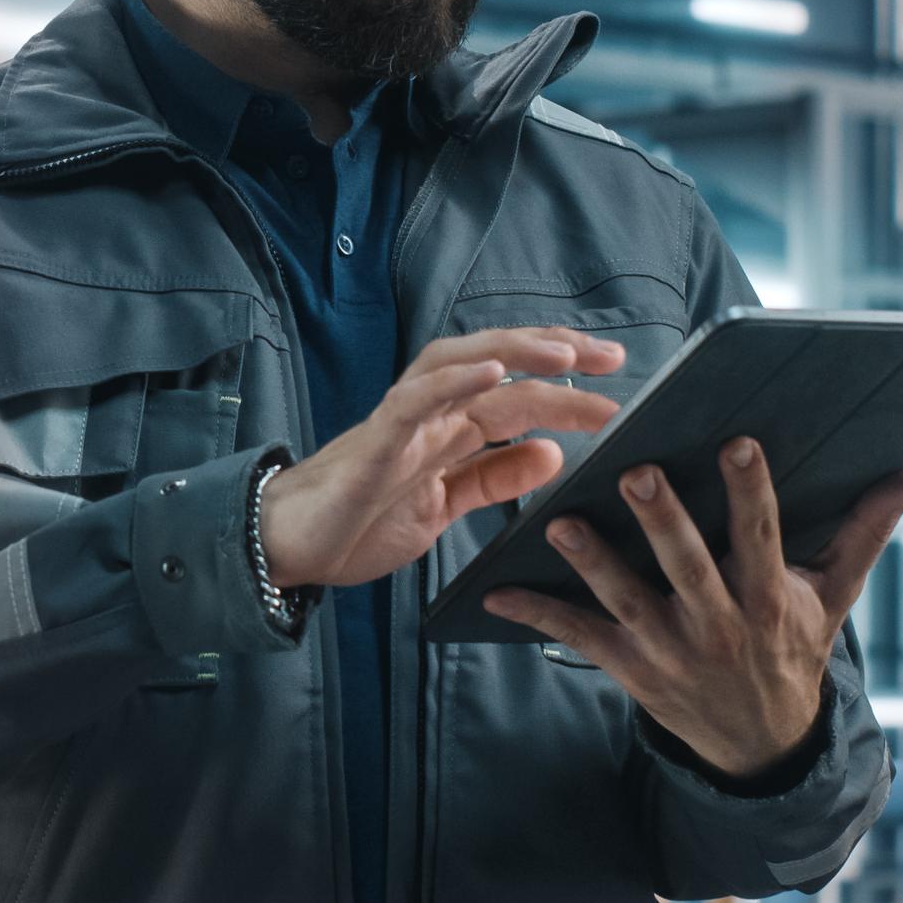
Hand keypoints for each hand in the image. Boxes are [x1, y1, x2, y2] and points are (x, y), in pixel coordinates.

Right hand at [258, 328, 627, 590]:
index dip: (565, 381)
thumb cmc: (357, 523)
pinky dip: (451, 381)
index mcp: (446, 431)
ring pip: (457, 366)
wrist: (286, 549)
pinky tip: (489, 370)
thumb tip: (552, 454)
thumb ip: (493, 480)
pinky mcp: (373, 444)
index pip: (515, 391)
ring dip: (511, 352)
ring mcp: (400, 425)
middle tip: (612, 357)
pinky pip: (413, 402)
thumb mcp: (444, 507)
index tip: (617, 378)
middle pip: (495, 365)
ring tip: (561, 353)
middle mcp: (427, 416)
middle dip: (554, 354)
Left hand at [485, 439, 902, 780]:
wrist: (762, 745)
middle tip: (637, 471)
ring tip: (561, 522)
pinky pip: (577, 637)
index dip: (750, 491)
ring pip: (627, 600)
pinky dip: (536, 612)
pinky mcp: (630, 669)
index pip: (762, 536)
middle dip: (664, 521)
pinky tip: (495, 588)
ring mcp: (670, 651)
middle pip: (689, 567)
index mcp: (769, 601)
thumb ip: (865, 532)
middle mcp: (719, 627)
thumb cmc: (795, 648)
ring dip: (592, 563)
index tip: (738, 441)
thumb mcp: (834, 597)